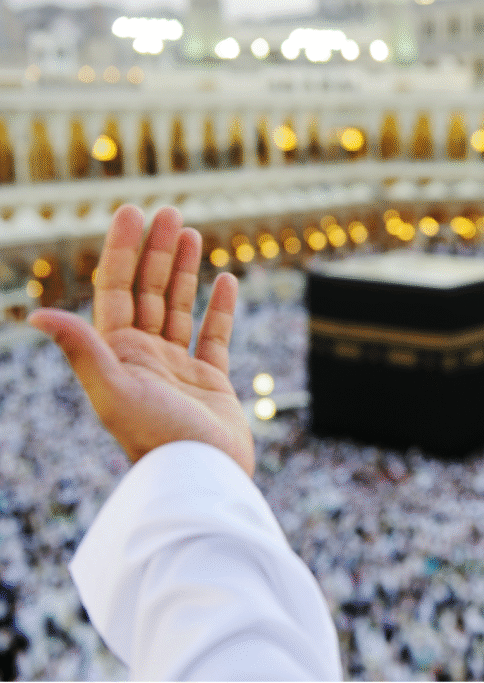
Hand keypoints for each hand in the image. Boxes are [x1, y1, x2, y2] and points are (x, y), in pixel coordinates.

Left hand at [29, 205, 254, 475]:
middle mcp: (145, 356)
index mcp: (118, 354)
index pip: (118, 290)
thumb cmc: (156, 438)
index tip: (134, 213)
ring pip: (179, 307)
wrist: (202, 477)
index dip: (124, 250)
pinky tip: (227, 279)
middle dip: (157, 251)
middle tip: (169, 212)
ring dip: (184, 270)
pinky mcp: (211, 382)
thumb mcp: (114, 391)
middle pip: (149, 291)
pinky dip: (221, 307)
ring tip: (193, 233)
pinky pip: (215, 335)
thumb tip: (36, 315)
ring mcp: (178, 368)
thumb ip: (82, 350)